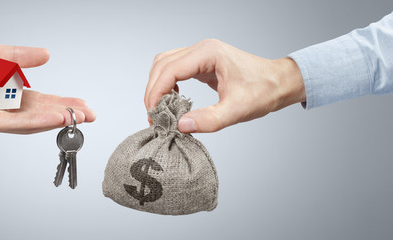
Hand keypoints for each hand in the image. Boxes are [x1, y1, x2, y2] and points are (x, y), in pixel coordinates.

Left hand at [0, 42, 94, 133]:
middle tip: (89, 115)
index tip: (83, 104)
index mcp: (9, 94)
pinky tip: (51, 117)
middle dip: (66, 115)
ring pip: (31, 122)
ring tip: (75, 117)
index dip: (63, 102)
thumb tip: (47, 55)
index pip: (42, 101)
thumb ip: (20, 56)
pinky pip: (12, 123)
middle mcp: (5, 109)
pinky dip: (34, 121)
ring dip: (54, 119)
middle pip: (41, 114)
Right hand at [145, 39, 305, 132]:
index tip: (153, 113)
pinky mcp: (201, 62)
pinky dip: (167, 83)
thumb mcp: (237, 110)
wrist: (280, 82)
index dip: (156, 92)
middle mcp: (201, 49)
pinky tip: (172, 100)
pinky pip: (174, 68)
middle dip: (153, 90)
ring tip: (161, 109)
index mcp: (208, 54)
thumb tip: (181, 126)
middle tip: (154, 115)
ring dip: (158, 86)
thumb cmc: (264, 91)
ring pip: (164, 65)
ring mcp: (200, 54)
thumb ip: (209, 119)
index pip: (169, 69)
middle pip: (162, 65)